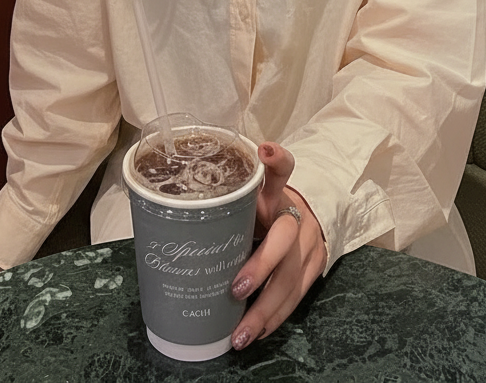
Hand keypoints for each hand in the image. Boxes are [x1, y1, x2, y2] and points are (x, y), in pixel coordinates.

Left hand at [230, 143, 326, 349]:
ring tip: (240, 335)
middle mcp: (295, 213)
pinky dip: (277, 316)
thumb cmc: (259, 210)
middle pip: (284, 236)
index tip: (266, 150)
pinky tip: (259, 332)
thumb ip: (222, 203)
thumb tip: (168, 220)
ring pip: (291, 276)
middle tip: (235, 290)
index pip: (281, 168)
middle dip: (261, 266)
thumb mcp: (245, 200)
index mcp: (274, 192)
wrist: (304, 216)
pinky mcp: (317, 265)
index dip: (276, 159)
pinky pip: (298, 295)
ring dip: (266, 309)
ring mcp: (310, 241)